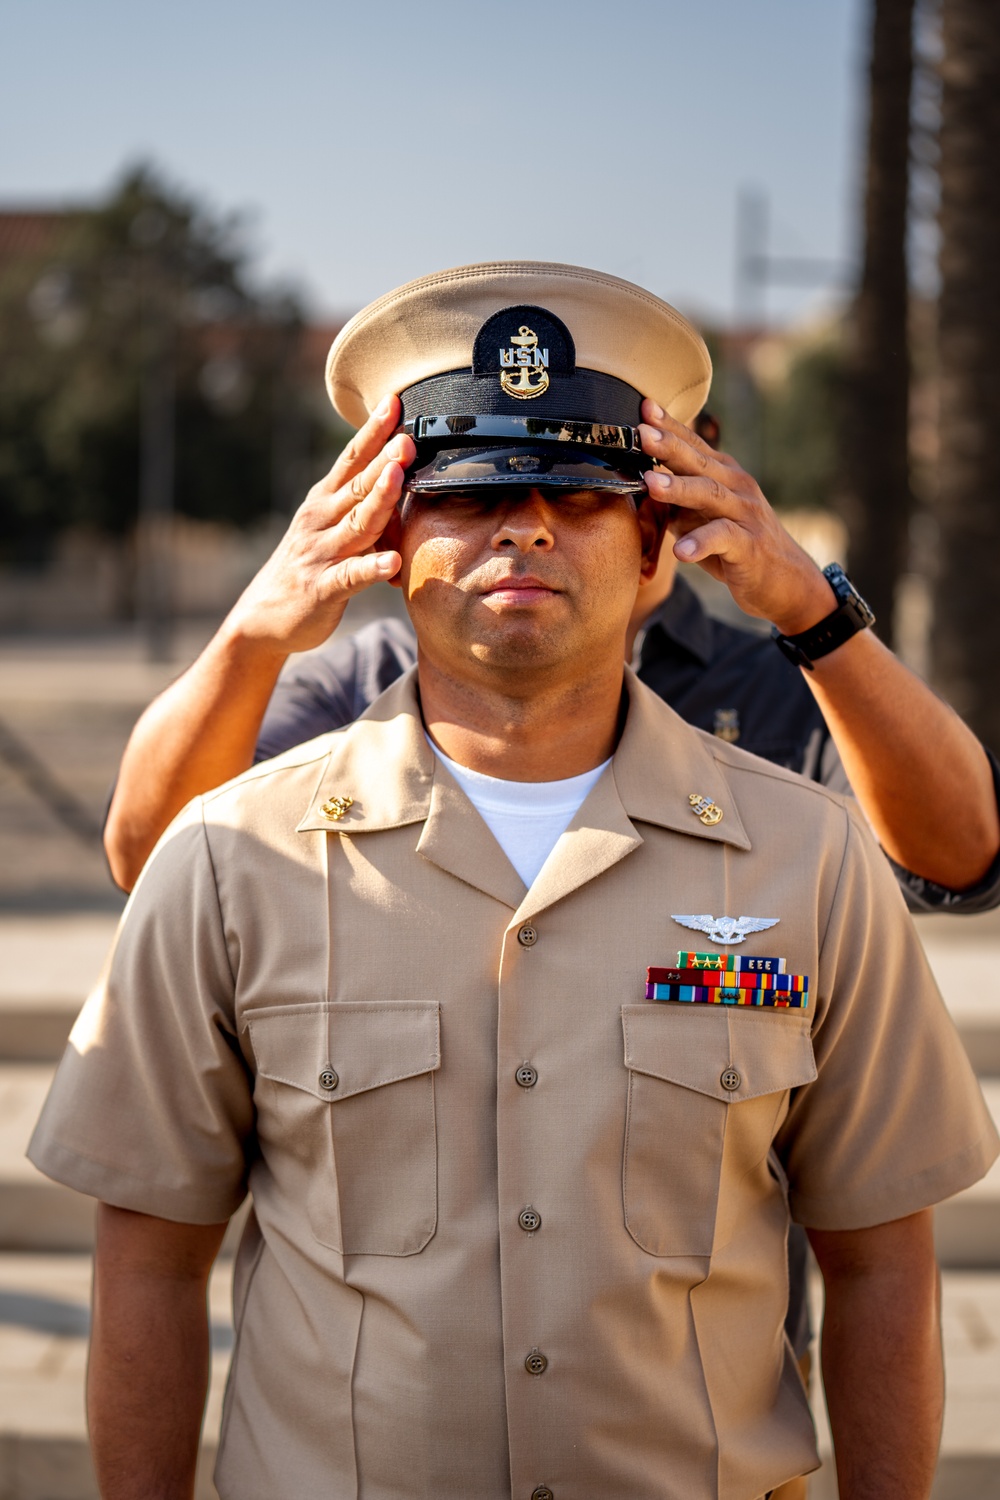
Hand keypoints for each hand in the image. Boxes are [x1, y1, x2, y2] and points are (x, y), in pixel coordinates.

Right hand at [223, 394, 414, 658]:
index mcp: (324, 502)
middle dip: (382, 460)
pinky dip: (372, 568)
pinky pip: (351, 577)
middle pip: (357, 486)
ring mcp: (321, 554)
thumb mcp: (331, 528)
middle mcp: (320, 521)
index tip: (394, 401)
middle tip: (407, 436)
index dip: (372, 432)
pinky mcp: (323, 589)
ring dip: (379, 499)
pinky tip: (393, 561)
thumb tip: (401, 475)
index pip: (351, 459)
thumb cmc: (309, 567)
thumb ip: (363, 505)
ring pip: (356, 523)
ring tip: (399, 477)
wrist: (263, 616)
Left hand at [639, 398, 834, 634]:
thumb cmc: (737, 545)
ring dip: (679, 489)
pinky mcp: (749, 546)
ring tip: (651, 484)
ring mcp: (745, 515)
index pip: (694, 445)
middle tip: (642, 433)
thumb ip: (677, 501)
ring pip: (710, 496)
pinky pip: (723, 540)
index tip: (644, 406)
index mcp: (724, 475)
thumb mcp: (705, 517)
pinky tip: (680, 551)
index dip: (670, 426)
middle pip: (700, 462)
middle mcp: (737, 487)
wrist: (785, 581)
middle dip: (670, 447)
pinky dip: (701, 543)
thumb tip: (641, 485)